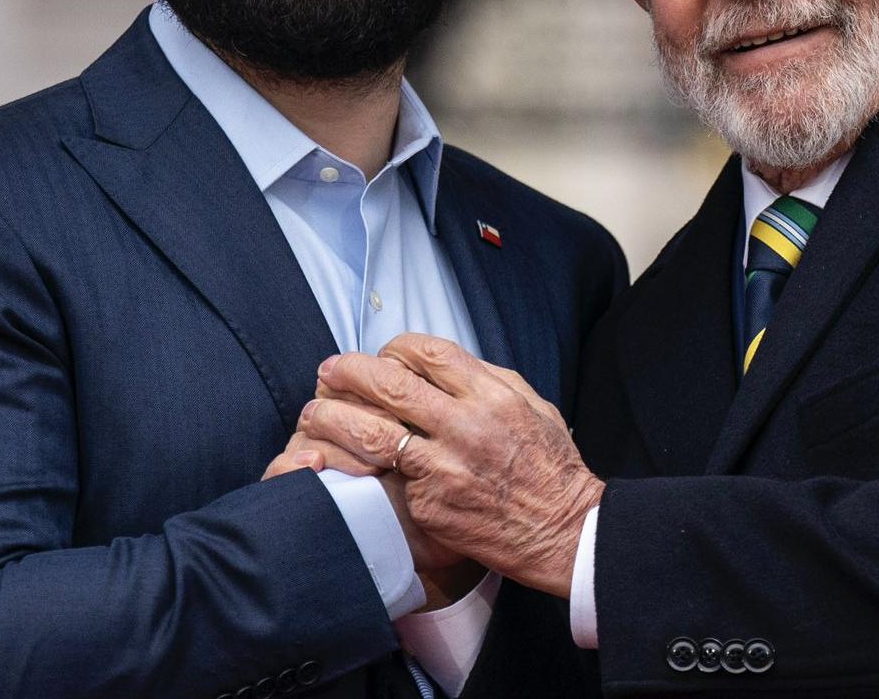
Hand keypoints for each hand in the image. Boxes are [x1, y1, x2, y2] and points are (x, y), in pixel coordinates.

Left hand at [298, 334, 604, 597]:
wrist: (563, 532)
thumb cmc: (551, 468)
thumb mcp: (533, 406)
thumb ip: (487, 381)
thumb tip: (441, 364)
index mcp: (492, 396)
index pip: (428, 353)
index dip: (394, 347)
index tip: (382, 355)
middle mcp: (466, 426)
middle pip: (390, 383)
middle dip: (349, 371)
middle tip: (328, 370)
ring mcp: (444, 468)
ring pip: (371, 432)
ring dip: (334, 417)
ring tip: (315, 412)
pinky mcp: (430, 505)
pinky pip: (388, 478)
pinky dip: (364, 467)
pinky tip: (342, 461)